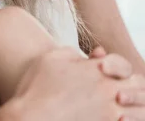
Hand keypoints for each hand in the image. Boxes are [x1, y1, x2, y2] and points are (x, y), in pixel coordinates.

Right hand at [13, 47, 144, 120]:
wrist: (32, 117)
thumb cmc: (36, 87)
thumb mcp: (50, 58)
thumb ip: (71, 53)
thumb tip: (83, 57)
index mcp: (97, 69)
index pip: (122, 64)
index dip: (116, 67)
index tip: (103, 71)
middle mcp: (109, 90)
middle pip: (136, 85)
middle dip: (127, 86)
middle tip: (115, 91)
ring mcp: (110, 113)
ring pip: (138, 110)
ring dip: (132, 107)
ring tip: (118, 110)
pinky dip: (124, 120)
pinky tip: (108, 118)